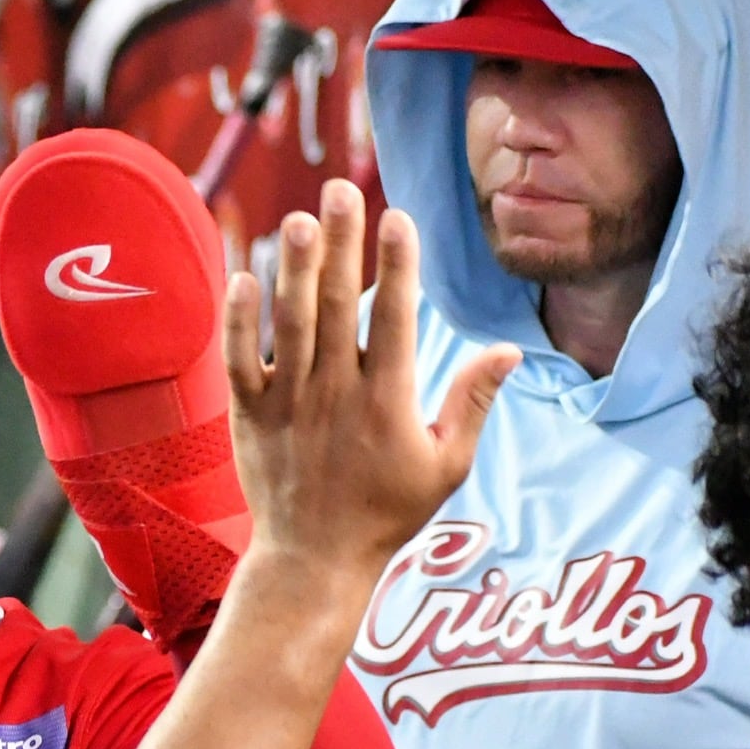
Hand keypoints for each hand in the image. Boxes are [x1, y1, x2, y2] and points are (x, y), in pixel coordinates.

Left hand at [222, 180, 518, 585]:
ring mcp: (288, 402)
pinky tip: (242, 275)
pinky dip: (239, 320)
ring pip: (288, 324)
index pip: (394, 317)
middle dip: (339, 244)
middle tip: (338, 189)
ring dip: (292, 268)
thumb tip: (510, 349)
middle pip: (335, 306)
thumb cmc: (387, 512)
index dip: (395, 264)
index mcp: (388, 400)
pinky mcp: (250, 415)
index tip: (397, 216)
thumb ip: (474, 401)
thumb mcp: (446, 464)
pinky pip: (240, 359)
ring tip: (297, 217)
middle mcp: (334, 393)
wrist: (313, 559)